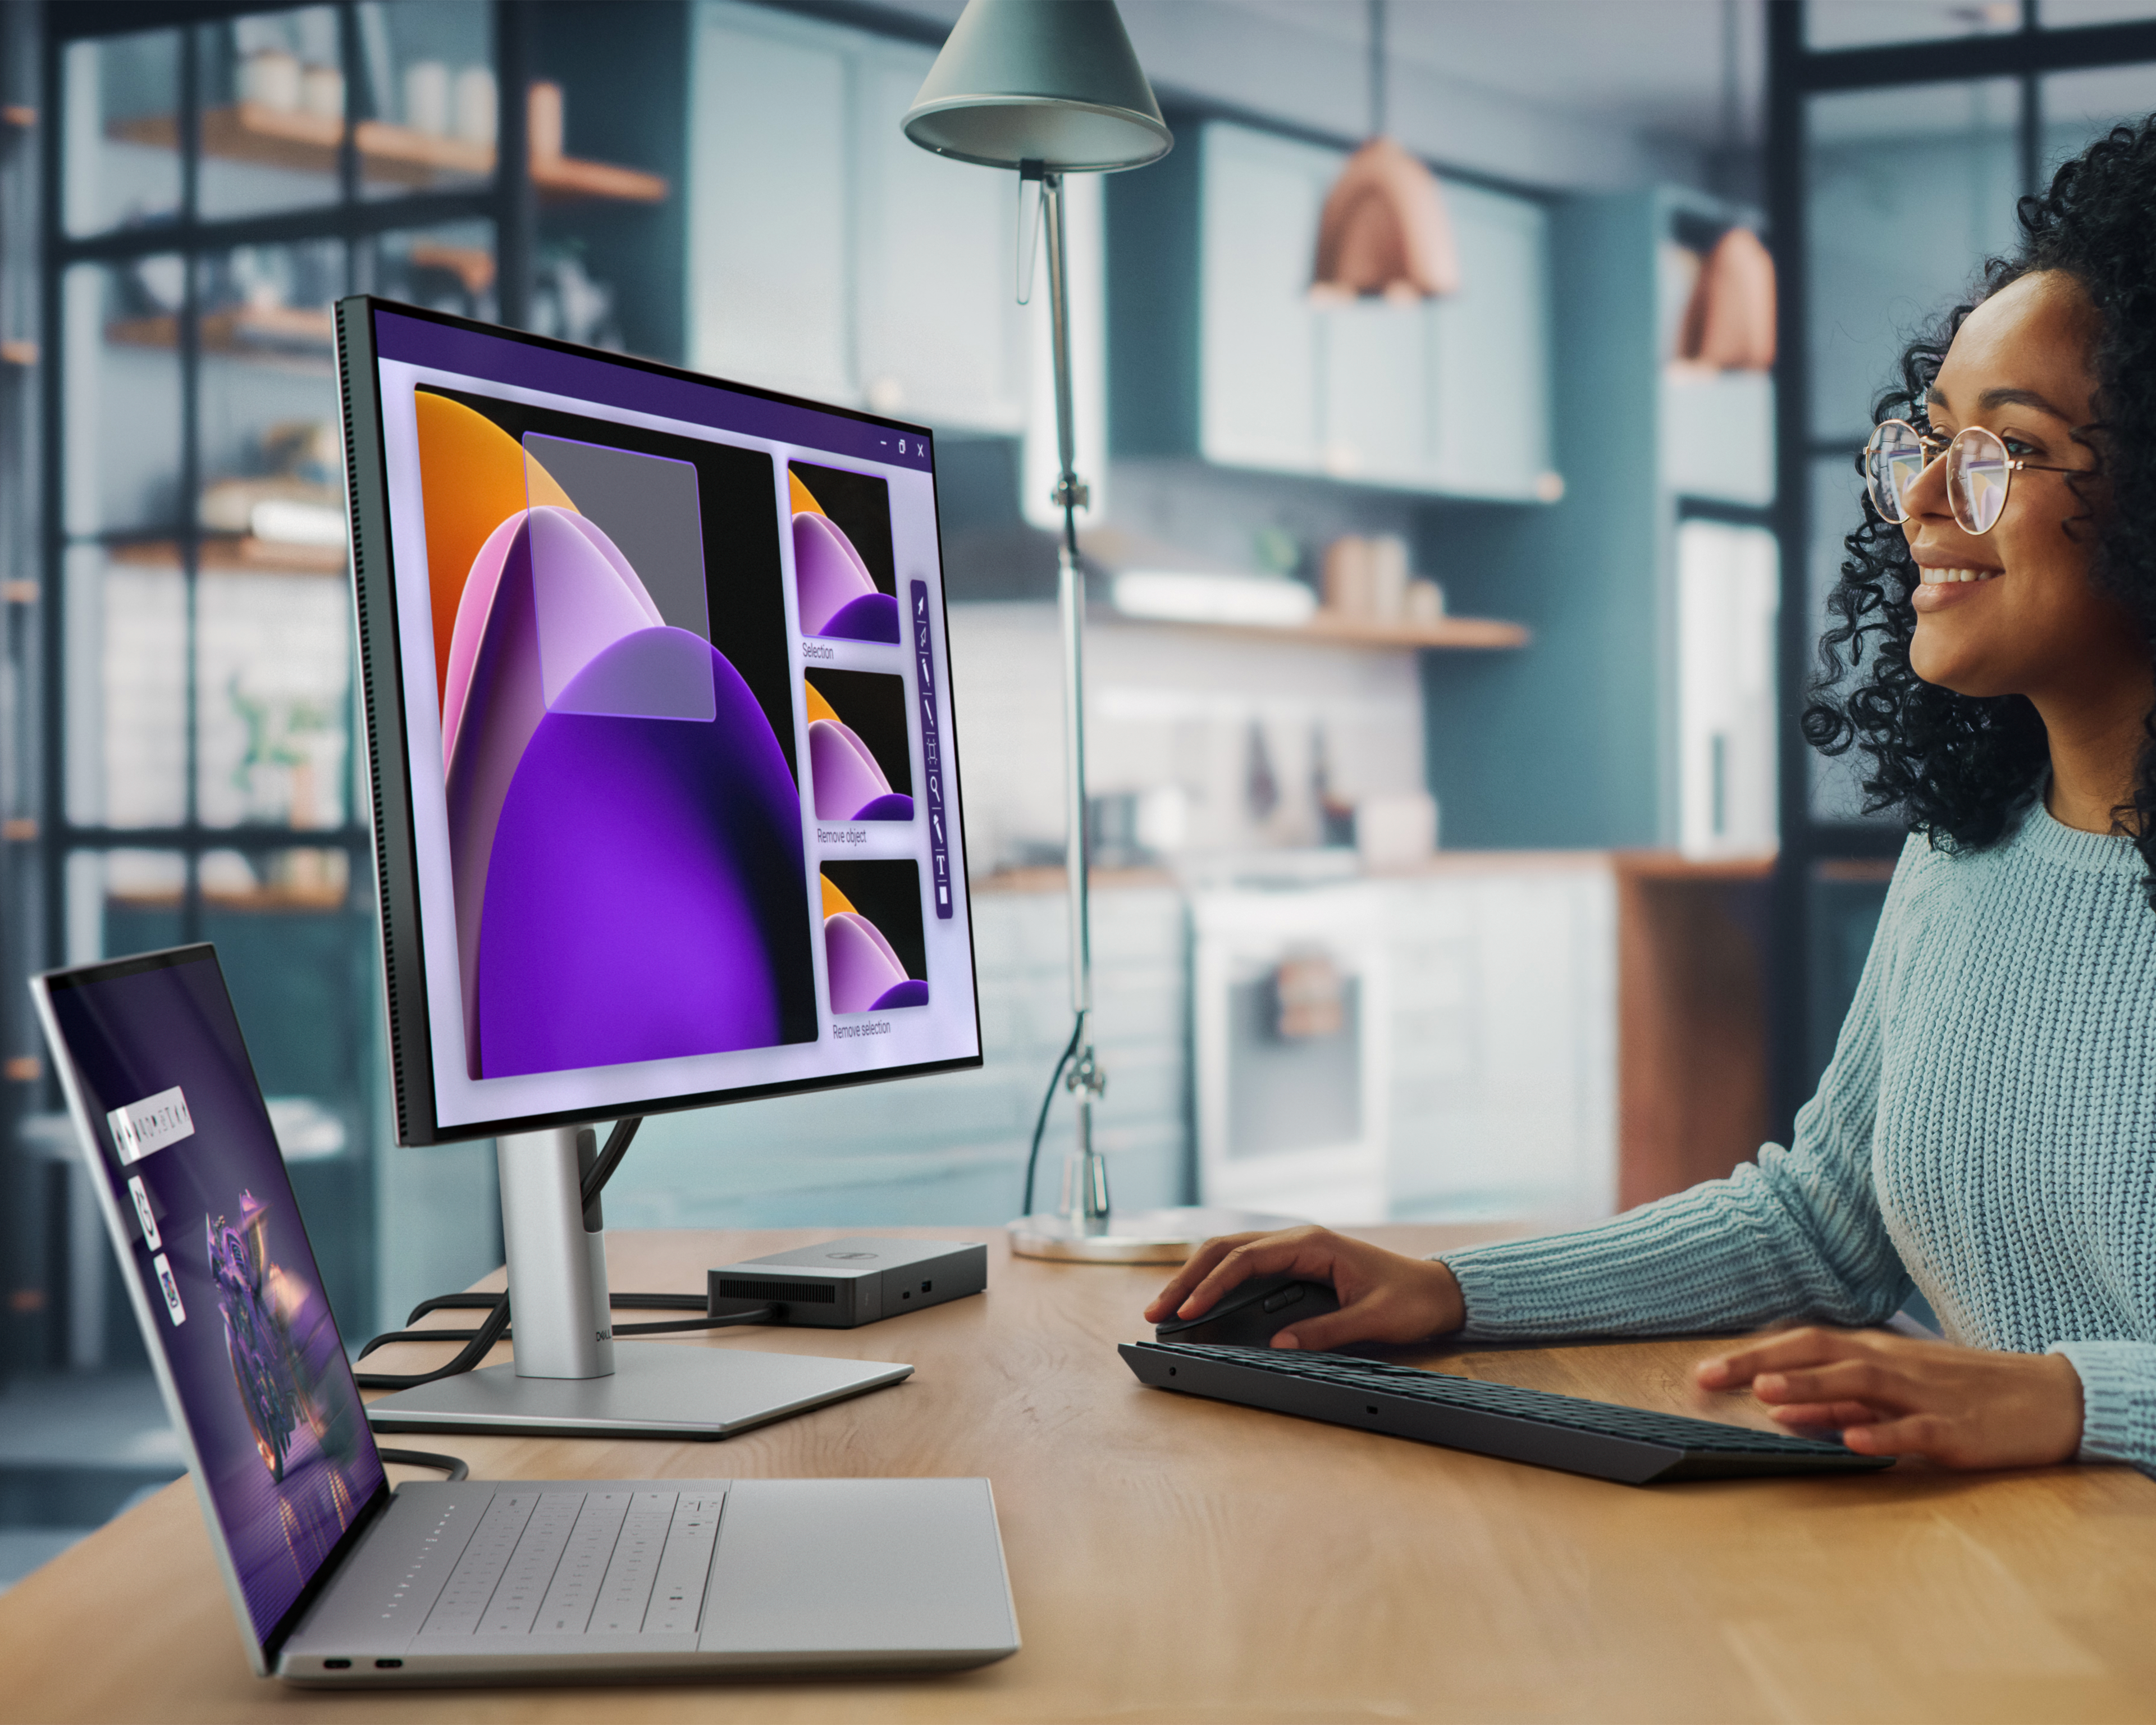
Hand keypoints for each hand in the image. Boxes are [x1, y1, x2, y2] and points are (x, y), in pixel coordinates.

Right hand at [1142, 1225, 1465, 1350]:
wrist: (1438, 1290)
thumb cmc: (1410, 1300)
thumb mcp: (1372, 1319)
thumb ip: (1325, 1332)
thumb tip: (1278, 1345)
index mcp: (1312, 1243)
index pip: (1247, 1258)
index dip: (1213, 1284)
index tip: (1189, 1310)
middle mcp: (1297, 1240)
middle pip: (1227, 1250)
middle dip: (1188, 1278)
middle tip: (1156, 1309)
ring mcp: (1294, 1250)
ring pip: (1231, 1255)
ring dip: (1197, 1278)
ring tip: (1166, 1306)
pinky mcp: (1295, 1265)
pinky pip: (1246, 1267)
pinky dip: (1217, 1281)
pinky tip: (1198, 1300)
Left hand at [1695, 1327, 2084, 1468]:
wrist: (2049, 1398)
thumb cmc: (1962, 1394)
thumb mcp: (1892, 1393)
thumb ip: (1837, 1400)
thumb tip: (1777, 1406)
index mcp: (1876, 1353)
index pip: (1803, 1343)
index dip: (1752, 1353)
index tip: (1702, 1370)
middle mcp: (1893, 1364)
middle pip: (1819, 1352)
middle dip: (1760, 1363)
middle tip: (1708, 1377)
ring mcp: (1924, 1395)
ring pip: (1860, 1383)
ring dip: (1811, 1387)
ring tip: (1765, 1395)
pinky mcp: (1956, 1429)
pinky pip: (1914, 1429)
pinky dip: (1881, 1433)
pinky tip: (1850, 1439)